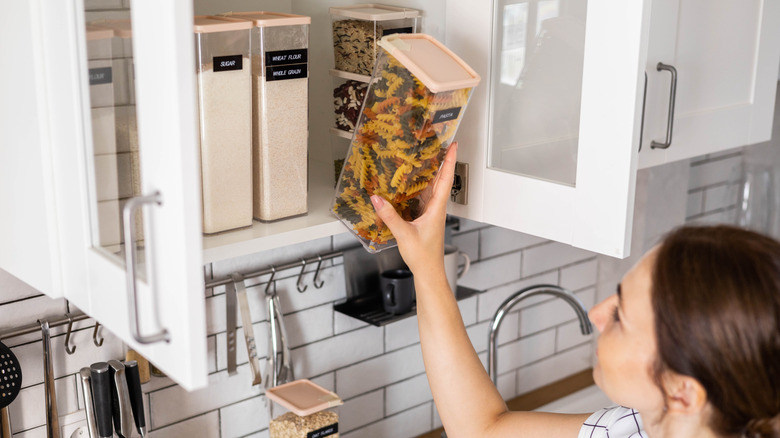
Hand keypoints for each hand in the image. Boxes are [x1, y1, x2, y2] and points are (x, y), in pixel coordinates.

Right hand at [370, 142, 457, 275]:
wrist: (428, 271)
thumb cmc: (423, 256)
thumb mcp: (404, 234)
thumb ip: (390, 216)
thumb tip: (377, 199)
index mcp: (436, 209)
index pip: (445, 179)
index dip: (449, 161)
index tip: (454, 146)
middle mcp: (436, 209)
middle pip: (440, 180)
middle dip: (441, 162)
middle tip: (440, 145)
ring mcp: (431, 214)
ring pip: (432, 189)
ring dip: (430, 174)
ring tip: (425, 159)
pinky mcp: (424, 219)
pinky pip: (423, 198)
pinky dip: (419, 188)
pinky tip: (410, 185)